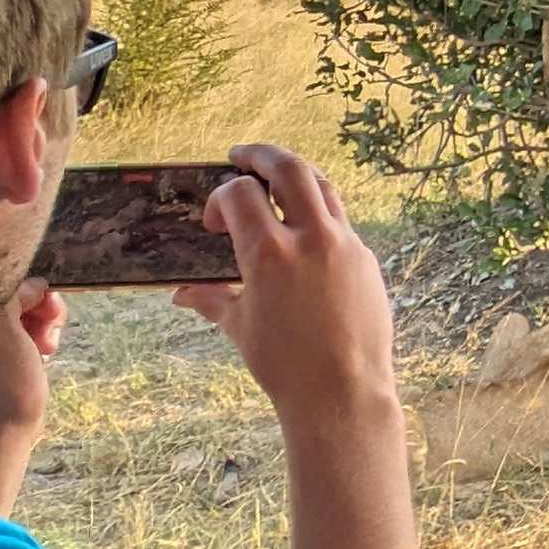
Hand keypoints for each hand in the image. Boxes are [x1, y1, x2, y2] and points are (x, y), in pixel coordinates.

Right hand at [173, 144, 399, 437]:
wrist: (342, 393)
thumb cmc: (284, 365)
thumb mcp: (240, 328)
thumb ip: (211, 300)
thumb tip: (181, 294)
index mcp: (269, 254)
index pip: (240, 193)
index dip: (221, 197)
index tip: (216, 221)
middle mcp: (311, 239)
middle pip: (289, 168)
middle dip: (262, 155)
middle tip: (242, 156)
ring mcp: (345, 245)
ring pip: (323, 187)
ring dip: (297, 177)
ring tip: (278, 182)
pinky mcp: (367, 259)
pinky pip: (341, 221)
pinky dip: (319, 215)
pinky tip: (306, 231)